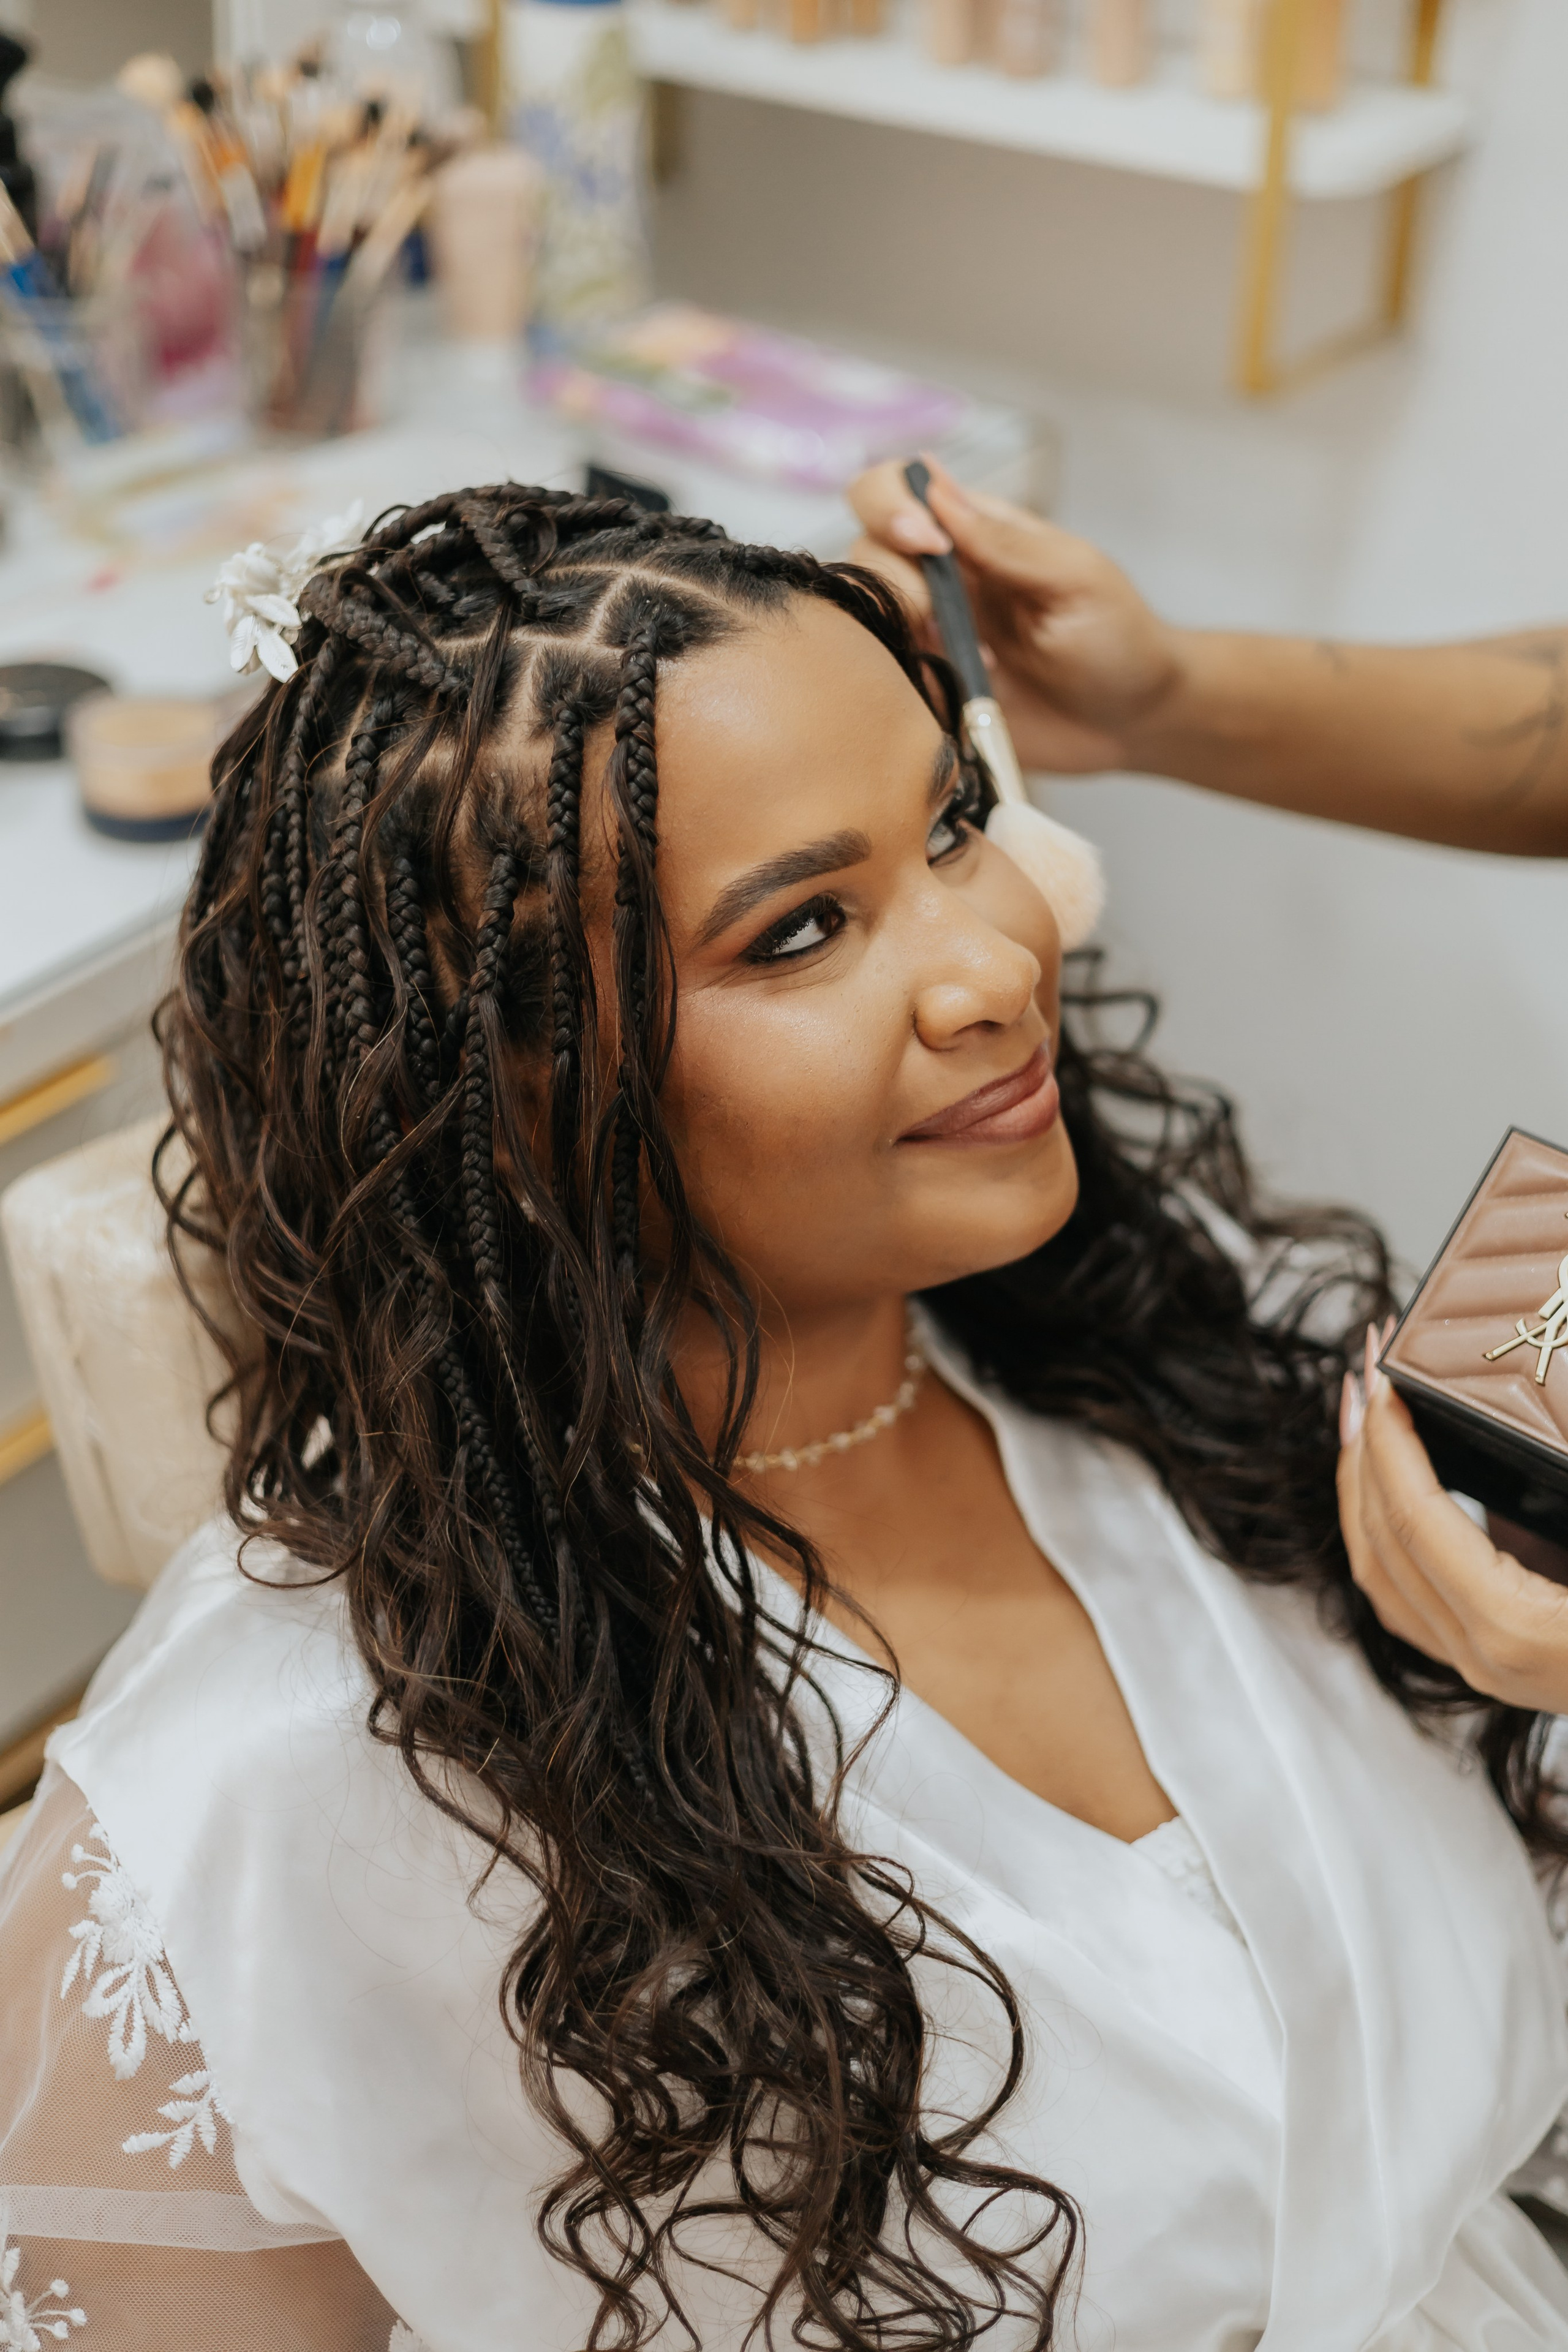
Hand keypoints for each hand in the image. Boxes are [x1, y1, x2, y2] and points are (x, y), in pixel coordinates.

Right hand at [845, 455, 1185, 773]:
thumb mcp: (1075, 577)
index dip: (890, 506)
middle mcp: (939, 580)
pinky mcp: (929, 691)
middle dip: (892, 577)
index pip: (895, 490)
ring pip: (861, 614)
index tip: (927, 542)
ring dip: (898, 630)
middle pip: (864, 551)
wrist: (1132, 724)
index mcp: (974, 534)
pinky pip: (882, 679)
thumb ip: (1006, 541)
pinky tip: (955, 692)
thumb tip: (935, 489)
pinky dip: (899, 682)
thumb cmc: (1119, 641)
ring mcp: (928, 638)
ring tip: (969, 661)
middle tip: (939, 615)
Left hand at [1338, 1324, 1567, 1711]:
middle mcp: (1484, 1655)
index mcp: (1516, 1625)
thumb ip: (1550, 1479)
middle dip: (1362, 1448)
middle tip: (1360, 1368)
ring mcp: (1485, 1667)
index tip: (1382, 1367)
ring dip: (1363, 1487)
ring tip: (1365, 1412)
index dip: (1391, 1437)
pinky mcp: (1497, 1661)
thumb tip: (1543, 1414)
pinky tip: (1396, 1481)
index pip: (1416, 1517)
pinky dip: (1388, 1531)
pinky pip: (1408, 1595)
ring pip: (1382, 1573)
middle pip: (1381, 1541)